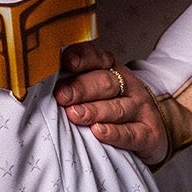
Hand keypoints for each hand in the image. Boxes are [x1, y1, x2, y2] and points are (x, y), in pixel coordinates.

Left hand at [53, 43, 168, 167]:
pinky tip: (99, 132)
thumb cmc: (113, 108)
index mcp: (111, 70)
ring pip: (117, 107)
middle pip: (105, 82)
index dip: (81, 58)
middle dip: (81, 88)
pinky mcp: (149, 133)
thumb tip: (38, 83)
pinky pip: (132, 133)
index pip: (97, 58)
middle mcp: (127, 85)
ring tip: (75, 115)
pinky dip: (115, 133)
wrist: (153, 130)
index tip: (65, 62)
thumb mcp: (96, 90)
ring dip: (94, 110)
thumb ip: (72, 83)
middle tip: (61, 95)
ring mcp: (140, 108)